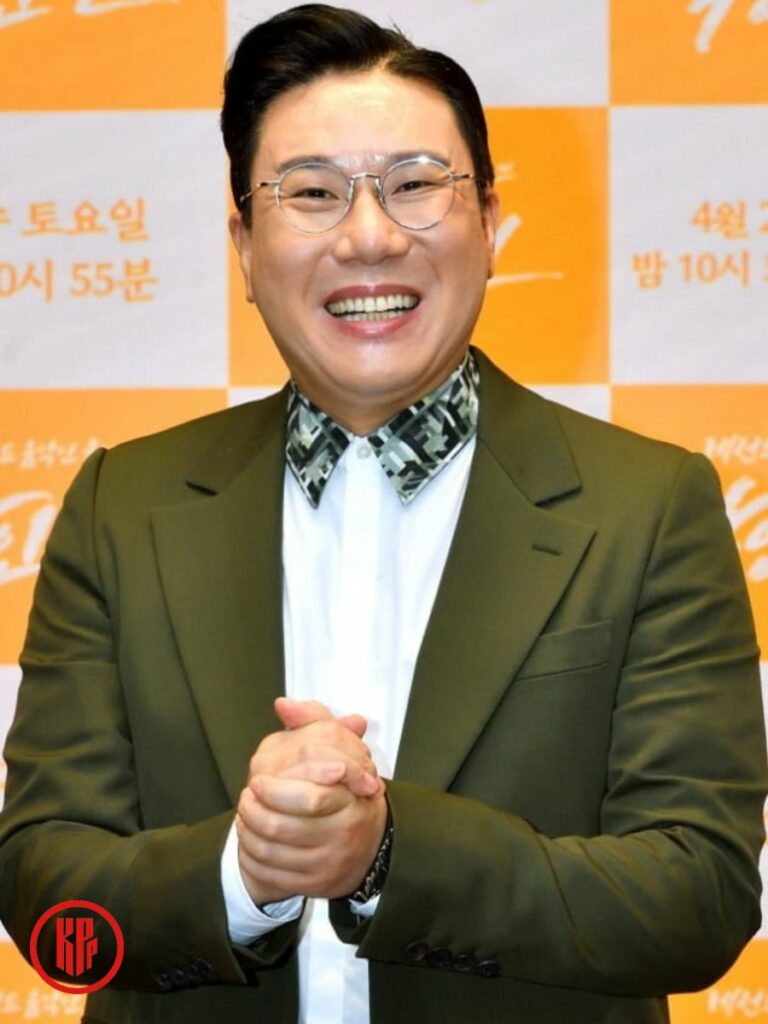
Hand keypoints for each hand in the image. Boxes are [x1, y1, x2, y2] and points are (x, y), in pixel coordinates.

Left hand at [236, 698, 387, 903]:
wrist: (371, 843)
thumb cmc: (349, 788)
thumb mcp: (340, 746)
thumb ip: (314, 720)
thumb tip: (284, 705)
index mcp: (352, 801)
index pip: (310, 798)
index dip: (276, 790)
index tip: (256, 780)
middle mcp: (342, 835)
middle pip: (284, 827)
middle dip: (255, 812)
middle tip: (246, 797)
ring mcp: (327, 863)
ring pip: (273, 851)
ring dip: (248, 832)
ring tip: (244, 813)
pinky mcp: (313, 884)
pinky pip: (272, 874)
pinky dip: (252, 857)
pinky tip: (249, 839)